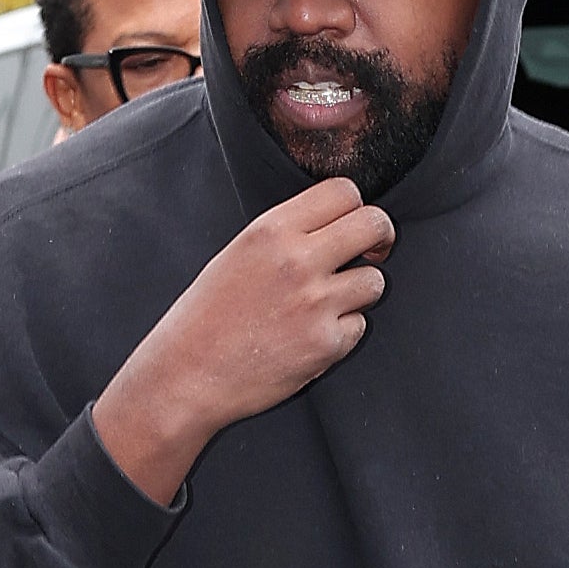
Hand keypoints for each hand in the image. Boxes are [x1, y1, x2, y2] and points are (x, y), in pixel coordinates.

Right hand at [92, 178, 393, 503]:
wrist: (186, 375)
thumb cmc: (208, 316)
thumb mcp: (239, 253)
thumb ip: (288, 233)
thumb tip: (340, 223)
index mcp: (271, 230)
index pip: (344, 192)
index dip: (358, 207)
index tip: (355, 226)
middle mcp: (297, 260)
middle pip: (374, 224)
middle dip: (381, 238)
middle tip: (374, 252)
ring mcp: (315, 303)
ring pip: (375, 281)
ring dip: (359, 292)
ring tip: (324, 306)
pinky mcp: (326, 343)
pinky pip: (360, 326)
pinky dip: (342, 332)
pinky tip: (308, 337)